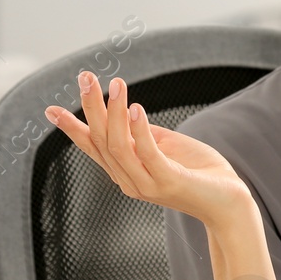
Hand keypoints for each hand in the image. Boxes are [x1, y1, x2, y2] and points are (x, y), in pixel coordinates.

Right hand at [44, 71, 249, 228]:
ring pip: (118, 145)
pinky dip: (139, 129)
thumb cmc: (201, 172)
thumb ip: (145, 132)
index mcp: (126, 171)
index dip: (72, 128)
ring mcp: (146, 184)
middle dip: (91, 107)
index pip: (93, 147)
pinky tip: (135, 107)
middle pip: (100, 140)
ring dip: (113, 112)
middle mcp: (129, 180)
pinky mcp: (168, 182)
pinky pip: (147, 153)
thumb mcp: (168, 146)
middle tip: (85, 76)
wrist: (230, 203)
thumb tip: (126, 110)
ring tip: (116, 83)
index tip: (50, 109)